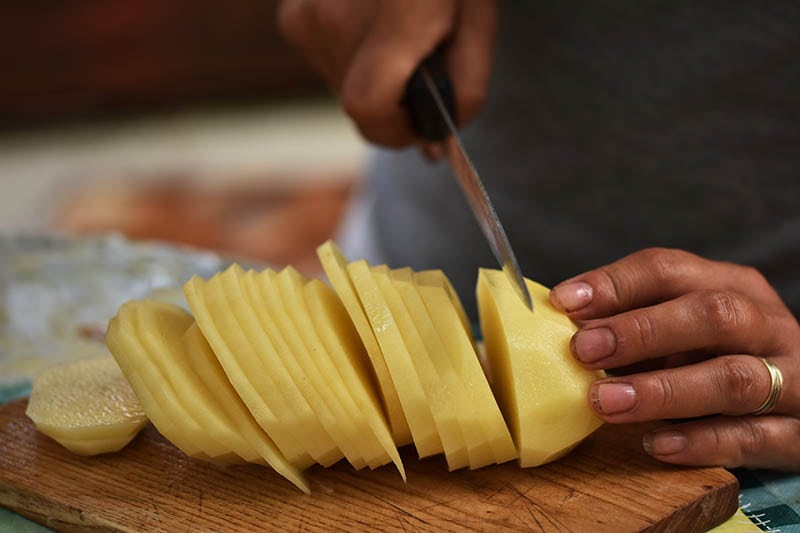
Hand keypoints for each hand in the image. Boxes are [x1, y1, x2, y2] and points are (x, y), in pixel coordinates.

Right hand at [277, 0, 496, 146]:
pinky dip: (354, 58)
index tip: (420, 127)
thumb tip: (435, 142)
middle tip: (420, 65)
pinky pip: (327, 62)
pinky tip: (374, 22)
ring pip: (341, 86)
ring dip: (374, 79)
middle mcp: (335, 13)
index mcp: (398, 8)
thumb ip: (465, 88)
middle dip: (394, 103)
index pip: (368, 105)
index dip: (395, 131)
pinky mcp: (293, 15)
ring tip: (398, 33)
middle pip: (358, 104)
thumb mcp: (479, 20)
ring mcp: (306, 12)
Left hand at [550, 248, 799, 470]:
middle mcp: (767, 326)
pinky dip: (702, 442)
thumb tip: (564, 323)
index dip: (616, 284)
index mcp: (732, 286)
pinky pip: (754, 438)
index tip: (566, 303)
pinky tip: (657, 444)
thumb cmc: (720, 357)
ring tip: (607, 401)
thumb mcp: (684, 330)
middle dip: (642, 331)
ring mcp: (791, 379)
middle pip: (713, 315)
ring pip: (736, 379)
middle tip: (585, 349)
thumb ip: (634, 324)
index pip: (670, 270)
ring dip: (663, 390)